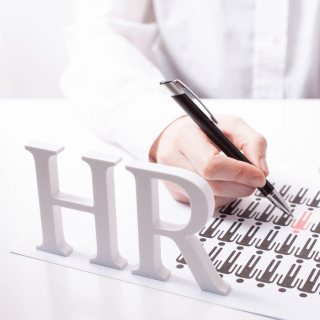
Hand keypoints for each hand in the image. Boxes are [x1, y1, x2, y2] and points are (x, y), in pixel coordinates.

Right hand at [149, 115, 268, 207]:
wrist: (173, 139)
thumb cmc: (201, 131)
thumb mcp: (230, 125)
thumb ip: (252, 142)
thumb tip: (261, 170)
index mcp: (186, 138)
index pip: (211, 165)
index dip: (238, 173)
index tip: (258, 176)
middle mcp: (174, 161)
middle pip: (213, 187)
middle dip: (241, 186)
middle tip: (253, 179)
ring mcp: (173, 181)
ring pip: (212, 199)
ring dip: (233, 192)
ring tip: (233, 176)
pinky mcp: (177, 195)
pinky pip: (207, 204)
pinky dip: (222, 196)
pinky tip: (219, 182)